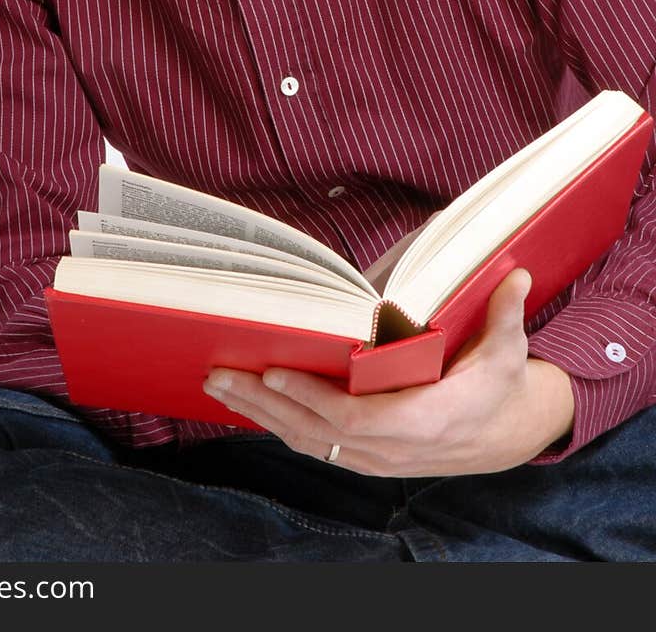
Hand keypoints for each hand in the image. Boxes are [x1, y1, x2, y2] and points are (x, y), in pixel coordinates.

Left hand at [202, 268, 574, 475]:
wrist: (509, 433)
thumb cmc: (501, 384)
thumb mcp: (510, 351)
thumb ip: (507, 314)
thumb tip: (517, 276)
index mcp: (425, 421)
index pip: (354, 419)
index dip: (310, 398)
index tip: (272, 370)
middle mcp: (395, 449)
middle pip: (315, 433)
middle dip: (263, 403)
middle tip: (218, 375)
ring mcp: (378, 460)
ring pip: (307, 442)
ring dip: (259, 414)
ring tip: (218, 385)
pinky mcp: (368, 459)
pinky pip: (315, 446)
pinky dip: (278, 424)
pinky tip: (249, 404)